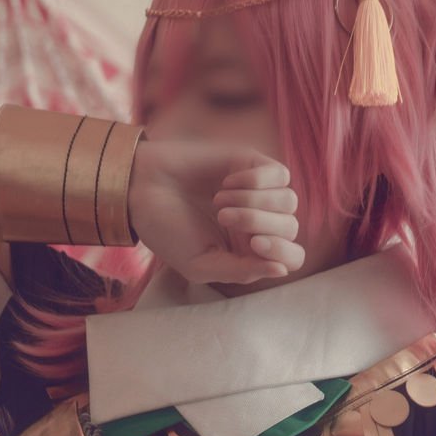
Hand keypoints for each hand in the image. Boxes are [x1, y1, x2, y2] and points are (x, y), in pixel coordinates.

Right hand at [128, 140, 303, 286]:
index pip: (290, 256)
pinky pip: (280, 174)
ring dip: (254, 202)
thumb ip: (241, 271)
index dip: (281, 252)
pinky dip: (255, 180)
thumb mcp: (200, 265)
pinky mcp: (252, 163)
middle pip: (291, 228)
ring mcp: (258, 192)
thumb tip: (281, 269)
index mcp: (249, 251)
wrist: (143, 189)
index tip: (254, 244)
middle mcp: (259, 222)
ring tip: (220, 202)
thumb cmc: (168, 231)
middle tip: (223, 218)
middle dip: (260, 224)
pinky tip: (226, 182)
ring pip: (289, 201)